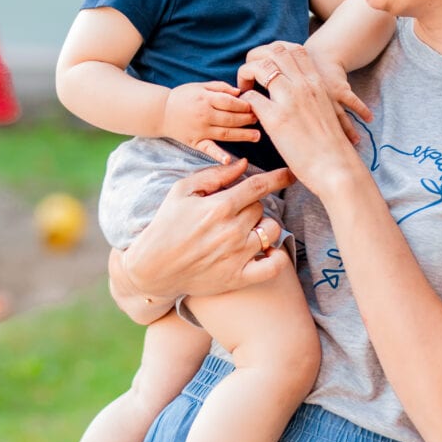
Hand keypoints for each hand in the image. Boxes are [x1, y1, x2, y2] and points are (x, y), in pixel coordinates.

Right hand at [119, 158, 293, 299]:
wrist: (152, 268)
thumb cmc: (166, 225)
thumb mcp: (181, 191)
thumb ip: (214, 175)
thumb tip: (243, 165)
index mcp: (219, 206)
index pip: (259, 186)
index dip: (278, 177)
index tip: (289, 174)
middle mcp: (232, 230)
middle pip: (262, 208)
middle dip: (252, 206)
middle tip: (235, 213)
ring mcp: (237, 255)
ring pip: (272, 231)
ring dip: (264, 227)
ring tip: (247, 230)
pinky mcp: (238, 277)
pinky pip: (274, 266)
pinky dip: (276, 257)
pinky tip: (266, 251)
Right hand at [160, 81, 259, 162]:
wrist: (161, 112)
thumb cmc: (183, 96)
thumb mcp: (200, 86)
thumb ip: (220, 87)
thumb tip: (239, 92)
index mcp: (206, 99)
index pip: (230, 102)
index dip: (244, 104)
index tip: (255, 106)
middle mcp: (204, 115)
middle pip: (231, 118)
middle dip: (247, 119)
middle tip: (259, 119)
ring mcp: (200, 130)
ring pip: (225, 133)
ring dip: (242, 135)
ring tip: (256, 136)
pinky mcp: (195, 142)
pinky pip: (208, 149)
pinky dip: (218, 155)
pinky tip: (229, 160)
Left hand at [236, 42, 368, 198]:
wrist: (336, 166)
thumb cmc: (331, 145)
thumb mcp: (324, 110)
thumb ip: (310, 98)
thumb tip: (296, 100)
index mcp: (317, 83)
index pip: (294, 49)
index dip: (276, 53)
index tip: (268, 66)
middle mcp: (303, 86)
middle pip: (276, 51)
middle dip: (258, 57)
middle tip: (251, 75)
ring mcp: (290, 100)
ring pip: (261, 67)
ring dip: (248, 74)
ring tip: (245, 88)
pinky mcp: (276, 119)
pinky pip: (251, 96)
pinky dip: (245, 100)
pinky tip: (248, 110)